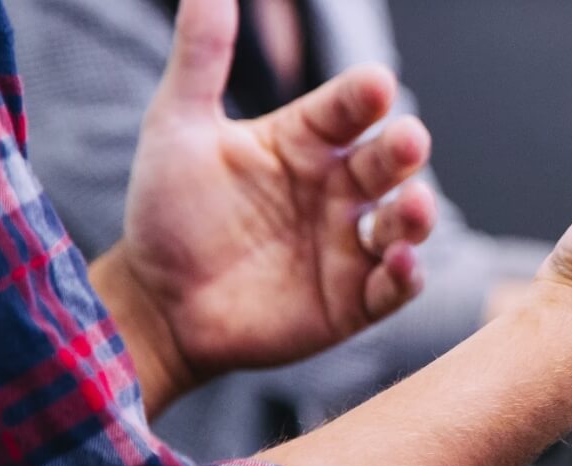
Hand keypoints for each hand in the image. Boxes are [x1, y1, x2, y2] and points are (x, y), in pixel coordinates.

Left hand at [93, 0, 435, 410]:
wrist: (154, 303)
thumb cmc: (167, 212)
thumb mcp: (178, 126)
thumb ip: (202, 56)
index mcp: (306, 142)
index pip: (348, 109)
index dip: (364, 98)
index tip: (376, 86)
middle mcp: (338, 189)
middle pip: (387, 162)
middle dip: (403, 151)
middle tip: (407, 140)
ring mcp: (350, 245)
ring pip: (404, 222)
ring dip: (417, 214)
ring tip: (413, 206)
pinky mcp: (353, 301)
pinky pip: (393, 286)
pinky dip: (405, 275)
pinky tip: (399, 262)